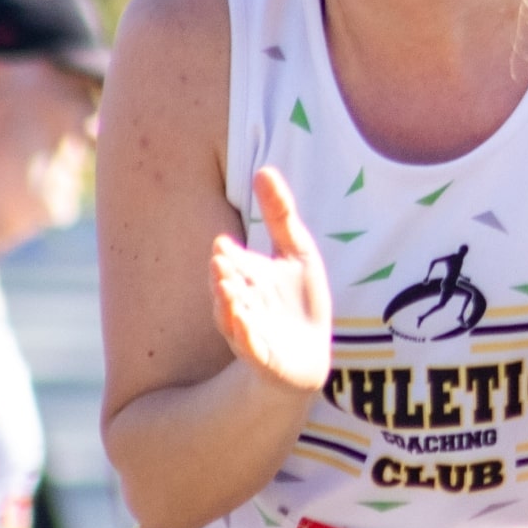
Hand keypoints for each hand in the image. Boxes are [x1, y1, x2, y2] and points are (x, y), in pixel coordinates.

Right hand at [210, 167, 331, 392]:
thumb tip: (264, 170)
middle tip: (221, 261)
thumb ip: (280, 215)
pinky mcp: (261, 357)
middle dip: (224, 276)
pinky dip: (245, 336)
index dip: (228, 255)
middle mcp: (241, 302)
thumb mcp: (297, 252)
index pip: (233, 262)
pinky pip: (249, 346)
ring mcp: (248, 330)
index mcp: (246, 277)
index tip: (223, 243)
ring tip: (227, 290)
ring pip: (233, 316)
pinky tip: (244, 324)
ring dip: (228, 304)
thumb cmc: (298, 301)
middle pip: (228, 287)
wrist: (307, 357)